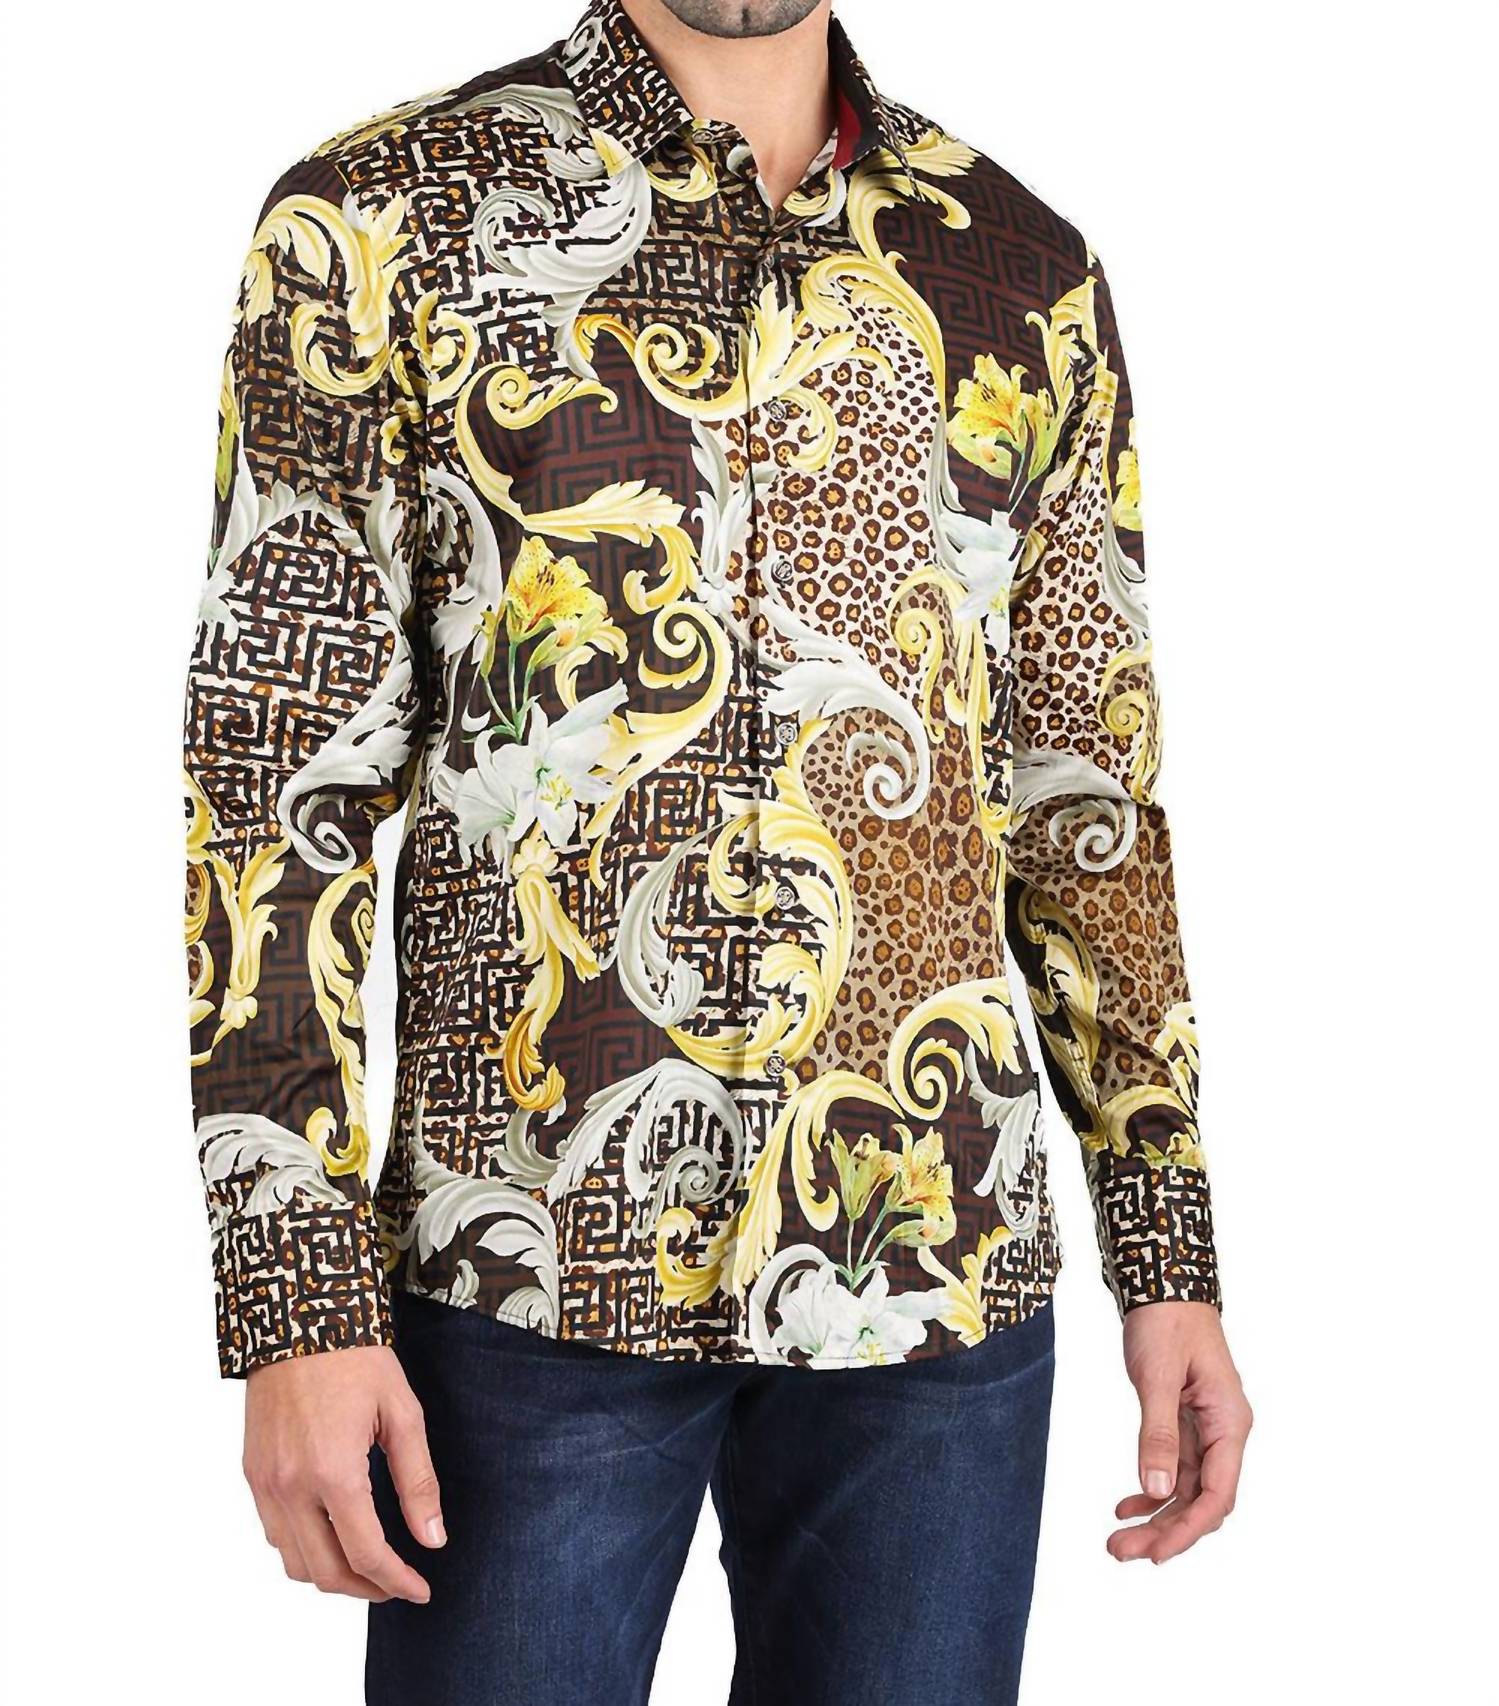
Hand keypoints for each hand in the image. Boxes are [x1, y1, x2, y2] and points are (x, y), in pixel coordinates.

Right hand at [243, 1345, 443, 1602]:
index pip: (366, 1554)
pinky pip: (274, 1534)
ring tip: (368, 1564)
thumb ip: (418, 1481)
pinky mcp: (252, 1473)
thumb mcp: (403, 1413)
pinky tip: (332, 1533)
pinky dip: (304, 1549)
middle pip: (325, 1573)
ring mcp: (265, 1482)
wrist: (299, 1318)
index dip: (397, 1582)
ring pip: (294, 1562)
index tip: (420, 1590)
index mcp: (333, 1472)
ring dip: (332, 1574)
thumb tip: (433, 1538)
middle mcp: (291, 1486)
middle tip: (398, 1584)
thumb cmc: (355, 1359)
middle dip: (366, 1589)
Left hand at [1108, 1301, 1251, 1563]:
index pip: (1217, 1494)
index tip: (1156, 1553)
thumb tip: (1158, 1489)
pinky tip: (1125, 1504)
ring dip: (1156, 1516)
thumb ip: (1158, 1434)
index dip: (1188, 1529)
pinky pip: (1174, 1468)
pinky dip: (1152, 1488)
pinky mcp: (1184, 1420)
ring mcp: (1205, 1428)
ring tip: (1117, 1540)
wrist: (1162, 1282)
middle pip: (1202, 1500)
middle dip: (1166, 1531)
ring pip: (1186, 1489)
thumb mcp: (1157, 1377)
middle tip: (1120, 1552)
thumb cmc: (1165, 1321)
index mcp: (1229, 1422)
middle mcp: (1223, 1431)